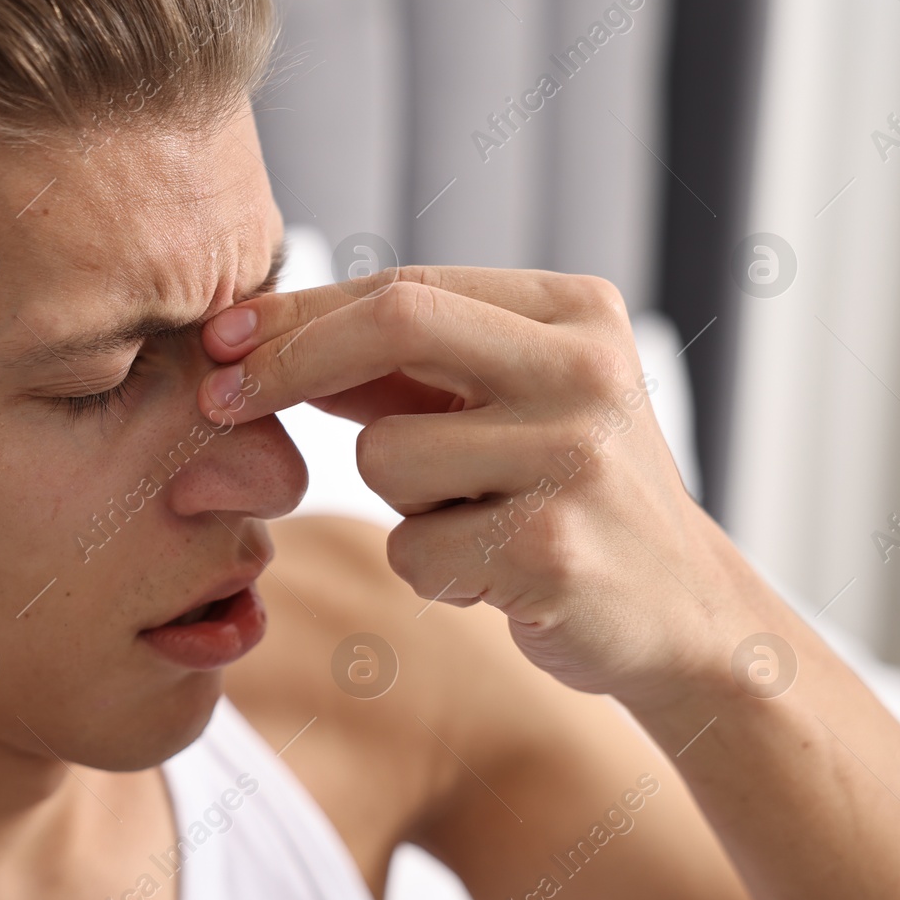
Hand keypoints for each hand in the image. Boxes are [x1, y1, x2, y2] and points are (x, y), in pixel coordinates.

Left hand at [197, 266, 741, 704]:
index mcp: (576, 312)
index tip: (221, 338)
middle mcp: (587, 369)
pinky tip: (498, 577)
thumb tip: (260, 336)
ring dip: (399, 503)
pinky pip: (413, 549)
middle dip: (288, 360)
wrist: (682, 614)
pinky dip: (432, 572)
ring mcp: (576, 457)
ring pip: (386, 455)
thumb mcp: (503, 407)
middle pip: (396, 323)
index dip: (298, 312)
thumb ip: (405, 367)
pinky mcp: (554, 549)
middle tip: (217, 398)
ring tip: (476, 523)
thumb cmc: (566, 496)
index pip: (406, 286)